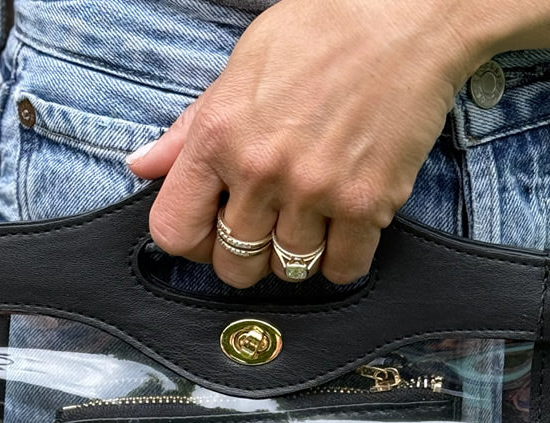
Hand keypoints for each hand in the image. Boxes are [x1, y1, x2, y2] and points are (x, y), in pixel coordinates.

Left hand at [127, 0, 484, 287]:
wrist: (407, 15)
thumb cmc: (321, 31)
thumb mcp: (239, 69)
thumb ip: (187, 131)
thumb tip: (142, 167)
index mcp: (218, 136)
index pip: (175, 231)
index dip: (192, 243)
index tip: (211, 235)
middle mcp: (261, 170)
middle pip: (234, 265)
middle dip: (247, 257)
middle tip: (266, 232)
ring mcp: (315, 191)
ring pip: (289, 270)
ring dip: (297, 254)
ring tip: (310, 221)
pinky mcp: (367, 204)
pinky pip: (342, 270)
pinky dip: (341, 261)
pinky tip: (344, 232)